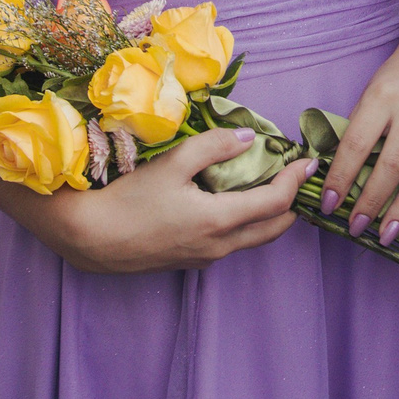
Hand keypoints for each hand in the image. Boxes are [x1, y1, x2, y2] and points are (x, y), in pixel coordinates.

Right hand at [0, 127, 314, 274]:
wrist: (91, 239)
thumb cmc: (129, 199)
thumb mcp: (172, 163)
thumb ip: (214, 147)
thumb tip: (248, 138)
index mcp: (220, 221)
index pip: (276, 203)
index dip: (295, 181)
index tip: (307, 161)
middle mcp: (220, 246)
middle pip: (274, 228)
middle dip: (292, 202)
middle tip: (296, 176)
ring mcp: (206, 258)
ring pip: (254, 237)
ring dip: (269, 213)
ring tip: (271, 184)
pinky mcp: (191, 261)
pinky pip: (232, 242)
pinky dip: (246, 222)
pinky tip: (234, 201)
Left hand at [323, 2, 398, 243]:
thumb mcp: (371, 91)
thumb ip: (358, 127)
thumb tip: (334, 173)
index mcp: (382, 98)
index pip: (356, 146)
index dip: (340, 179)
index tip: (327, 204)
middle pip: (390, 167)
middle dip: (370, 203)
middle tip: (355, 228)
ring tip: (387, 235)